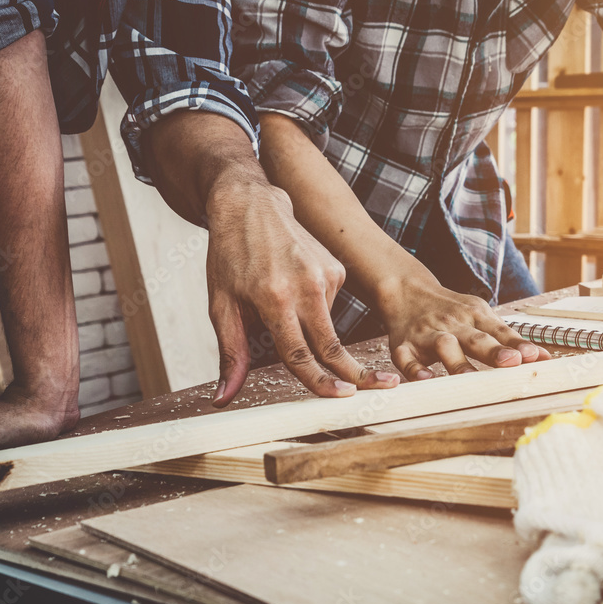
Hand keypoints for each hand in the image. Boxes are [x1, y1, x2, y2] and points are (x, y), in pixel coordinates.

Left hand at [205, 181, 398, 405]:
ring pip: (327, 327)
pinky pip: (329, 305)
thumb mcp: (221, 305)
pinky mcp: (336, 269)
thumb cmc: (230, 256)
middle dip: (354, 373)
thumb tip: (224, 398)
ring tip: (281, 300)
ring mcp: (325, 275)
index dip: (320, 381)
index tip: (342, 397)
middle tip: (381, 388)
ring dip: (312, 332)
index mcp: (274, 297)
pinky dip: (314, 309)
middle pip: (331, 345)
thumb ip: (230, 354)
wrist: (250, 205)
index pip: (299, 353)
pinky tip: (295, 286)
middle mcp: (305, 286)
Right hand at [376, 273, 550, 380]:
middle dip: (493, 351)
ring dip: (457, 362)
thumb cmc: (452, 310)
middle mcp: (453, 324)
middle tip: (511, 363)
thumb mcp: (481, 316)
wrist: (407, 291)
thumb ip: (509, 338)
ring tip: (470, 379)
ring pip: (443, 346)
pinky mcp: (403, 346)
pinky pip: (406, 359)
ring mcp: (427, 334)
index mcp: (474, 315)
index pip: (499, 331)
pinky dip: (414, 370)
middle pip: (475, 338)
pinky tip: (425, 379)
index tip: (533, 357)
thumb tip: (544, 357)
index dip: (516, 344)